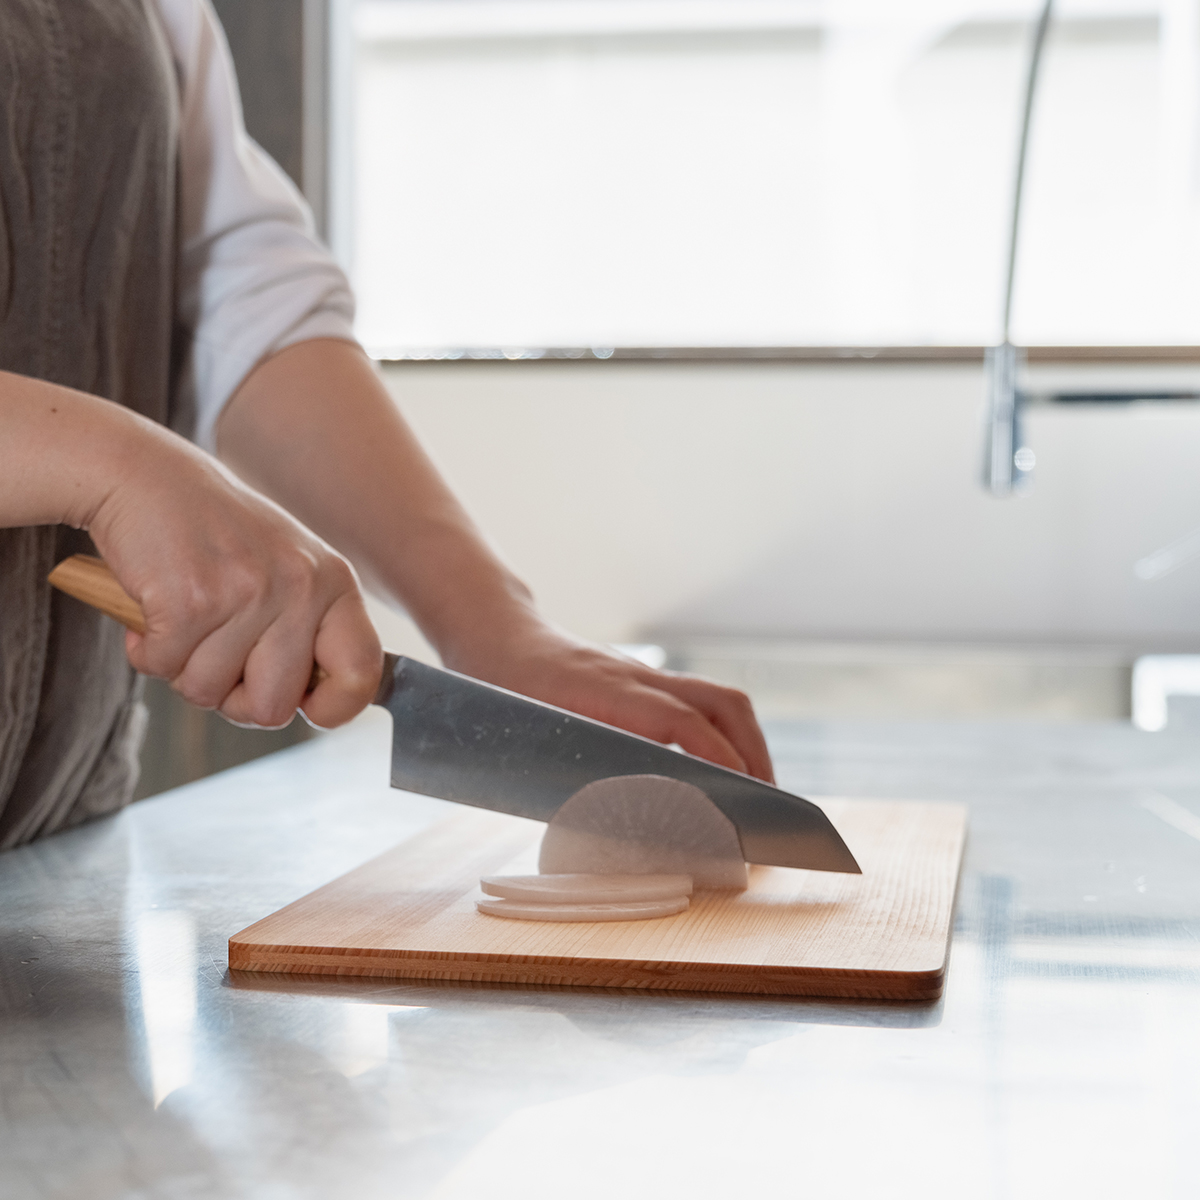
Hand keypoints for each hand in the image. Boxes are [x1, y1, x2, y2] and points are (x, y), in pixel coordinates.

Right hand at [89, 422, 380, 728]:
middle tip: (215, 654)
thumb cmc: (215, 533)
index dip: (335, 709)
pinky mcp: (189, 600)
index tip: (306, 709)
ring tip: (184, 616)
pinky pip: (163, 668)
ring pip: (208, 692)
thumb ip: (308, 630)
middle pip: (273, 707)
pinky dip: (148, 651)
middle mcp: (301, 586)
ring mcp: (248, 593)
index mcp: (335, 582)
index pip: (363, 672)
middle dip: (234, 697)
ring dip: (184, 667)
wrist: (144, 474)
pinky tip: (154, 607)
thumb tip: (316, 706)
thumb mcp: (287, 569)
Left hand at [443, 621, 774, 782]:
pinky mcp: (644, 681)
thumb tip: (613, 816)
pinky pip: (699, 700)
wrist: (496, 633)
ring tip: (757, 791)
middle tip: (766, 804)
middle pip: (721, 702)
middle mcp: (635, 678)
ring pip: (717, 699)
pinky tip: (722, 768)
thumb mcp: (524, 735)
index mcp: (605, 690)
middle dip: (753, 752)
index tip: (743, 792)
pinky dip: (724, 733)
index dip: (715, 755)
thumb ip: (567, 770)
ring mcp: (643, 675)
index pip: (678, 719)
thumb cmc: (500, 689)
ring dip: (746, 742)